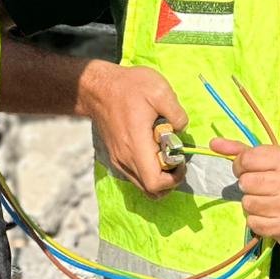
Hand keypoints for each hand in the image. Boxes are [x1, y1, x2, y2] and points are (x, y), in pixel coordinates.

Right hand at [81, 63, 186, 197]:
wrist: (98, 89)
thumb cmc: (128, 87)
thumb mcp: (159, 90)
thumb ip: (177, 113)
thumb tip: (181, 131)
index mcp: (136, 145)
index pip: (155, 183)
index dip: (174, 179)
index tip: (181, 160)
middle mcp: (125, 159)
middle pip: (151, 190)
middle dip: (170, 180)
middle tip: (176, 158)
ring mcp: (119, 161)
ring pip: (143, 186)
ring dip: (160, 176)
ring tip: (165, 153)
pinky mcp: (117, 158)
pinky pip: (136, 176)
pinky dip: (149, 170)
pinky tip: (154, 149)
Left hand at [210, 139, 279, 243]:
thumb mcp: (276, 159)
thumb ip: (243, 150)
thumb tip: (213, 143)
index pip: (246, 159)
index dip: (241, 165)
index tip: (248, 170)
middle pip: (245, 182)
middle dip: (248, 185)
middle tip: (263, 188)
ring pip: (247, 203)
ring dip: (252, 203)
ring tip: (269, 202)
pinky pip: (252, 222)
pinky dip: (257, 220)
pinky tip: (272, 215)